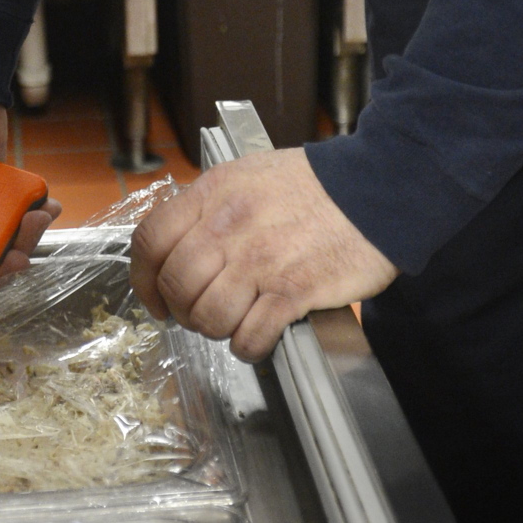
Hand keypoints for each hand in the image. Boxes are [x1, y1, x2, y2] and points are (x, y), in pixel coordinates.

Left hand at [129, 148, 398, 362]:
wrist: (379, 186)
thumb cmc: (314, 184)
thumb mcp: (247, 176)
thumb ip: (209, 207)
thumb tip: (180, 244)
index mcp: (211, 195)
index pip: (149, 241)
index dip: (144, 279)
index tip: (155, 299)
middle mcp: (228, 227)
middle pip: (176, 285)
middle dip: (182, 310)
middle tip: (200, 313)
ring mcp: (259, 261)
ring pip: (208, 317)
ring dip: (216, 329)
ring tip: (236, 320)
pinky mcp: (293, 290)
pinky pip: (250, 336)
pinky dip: (249, 346)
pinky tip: (260, 336)